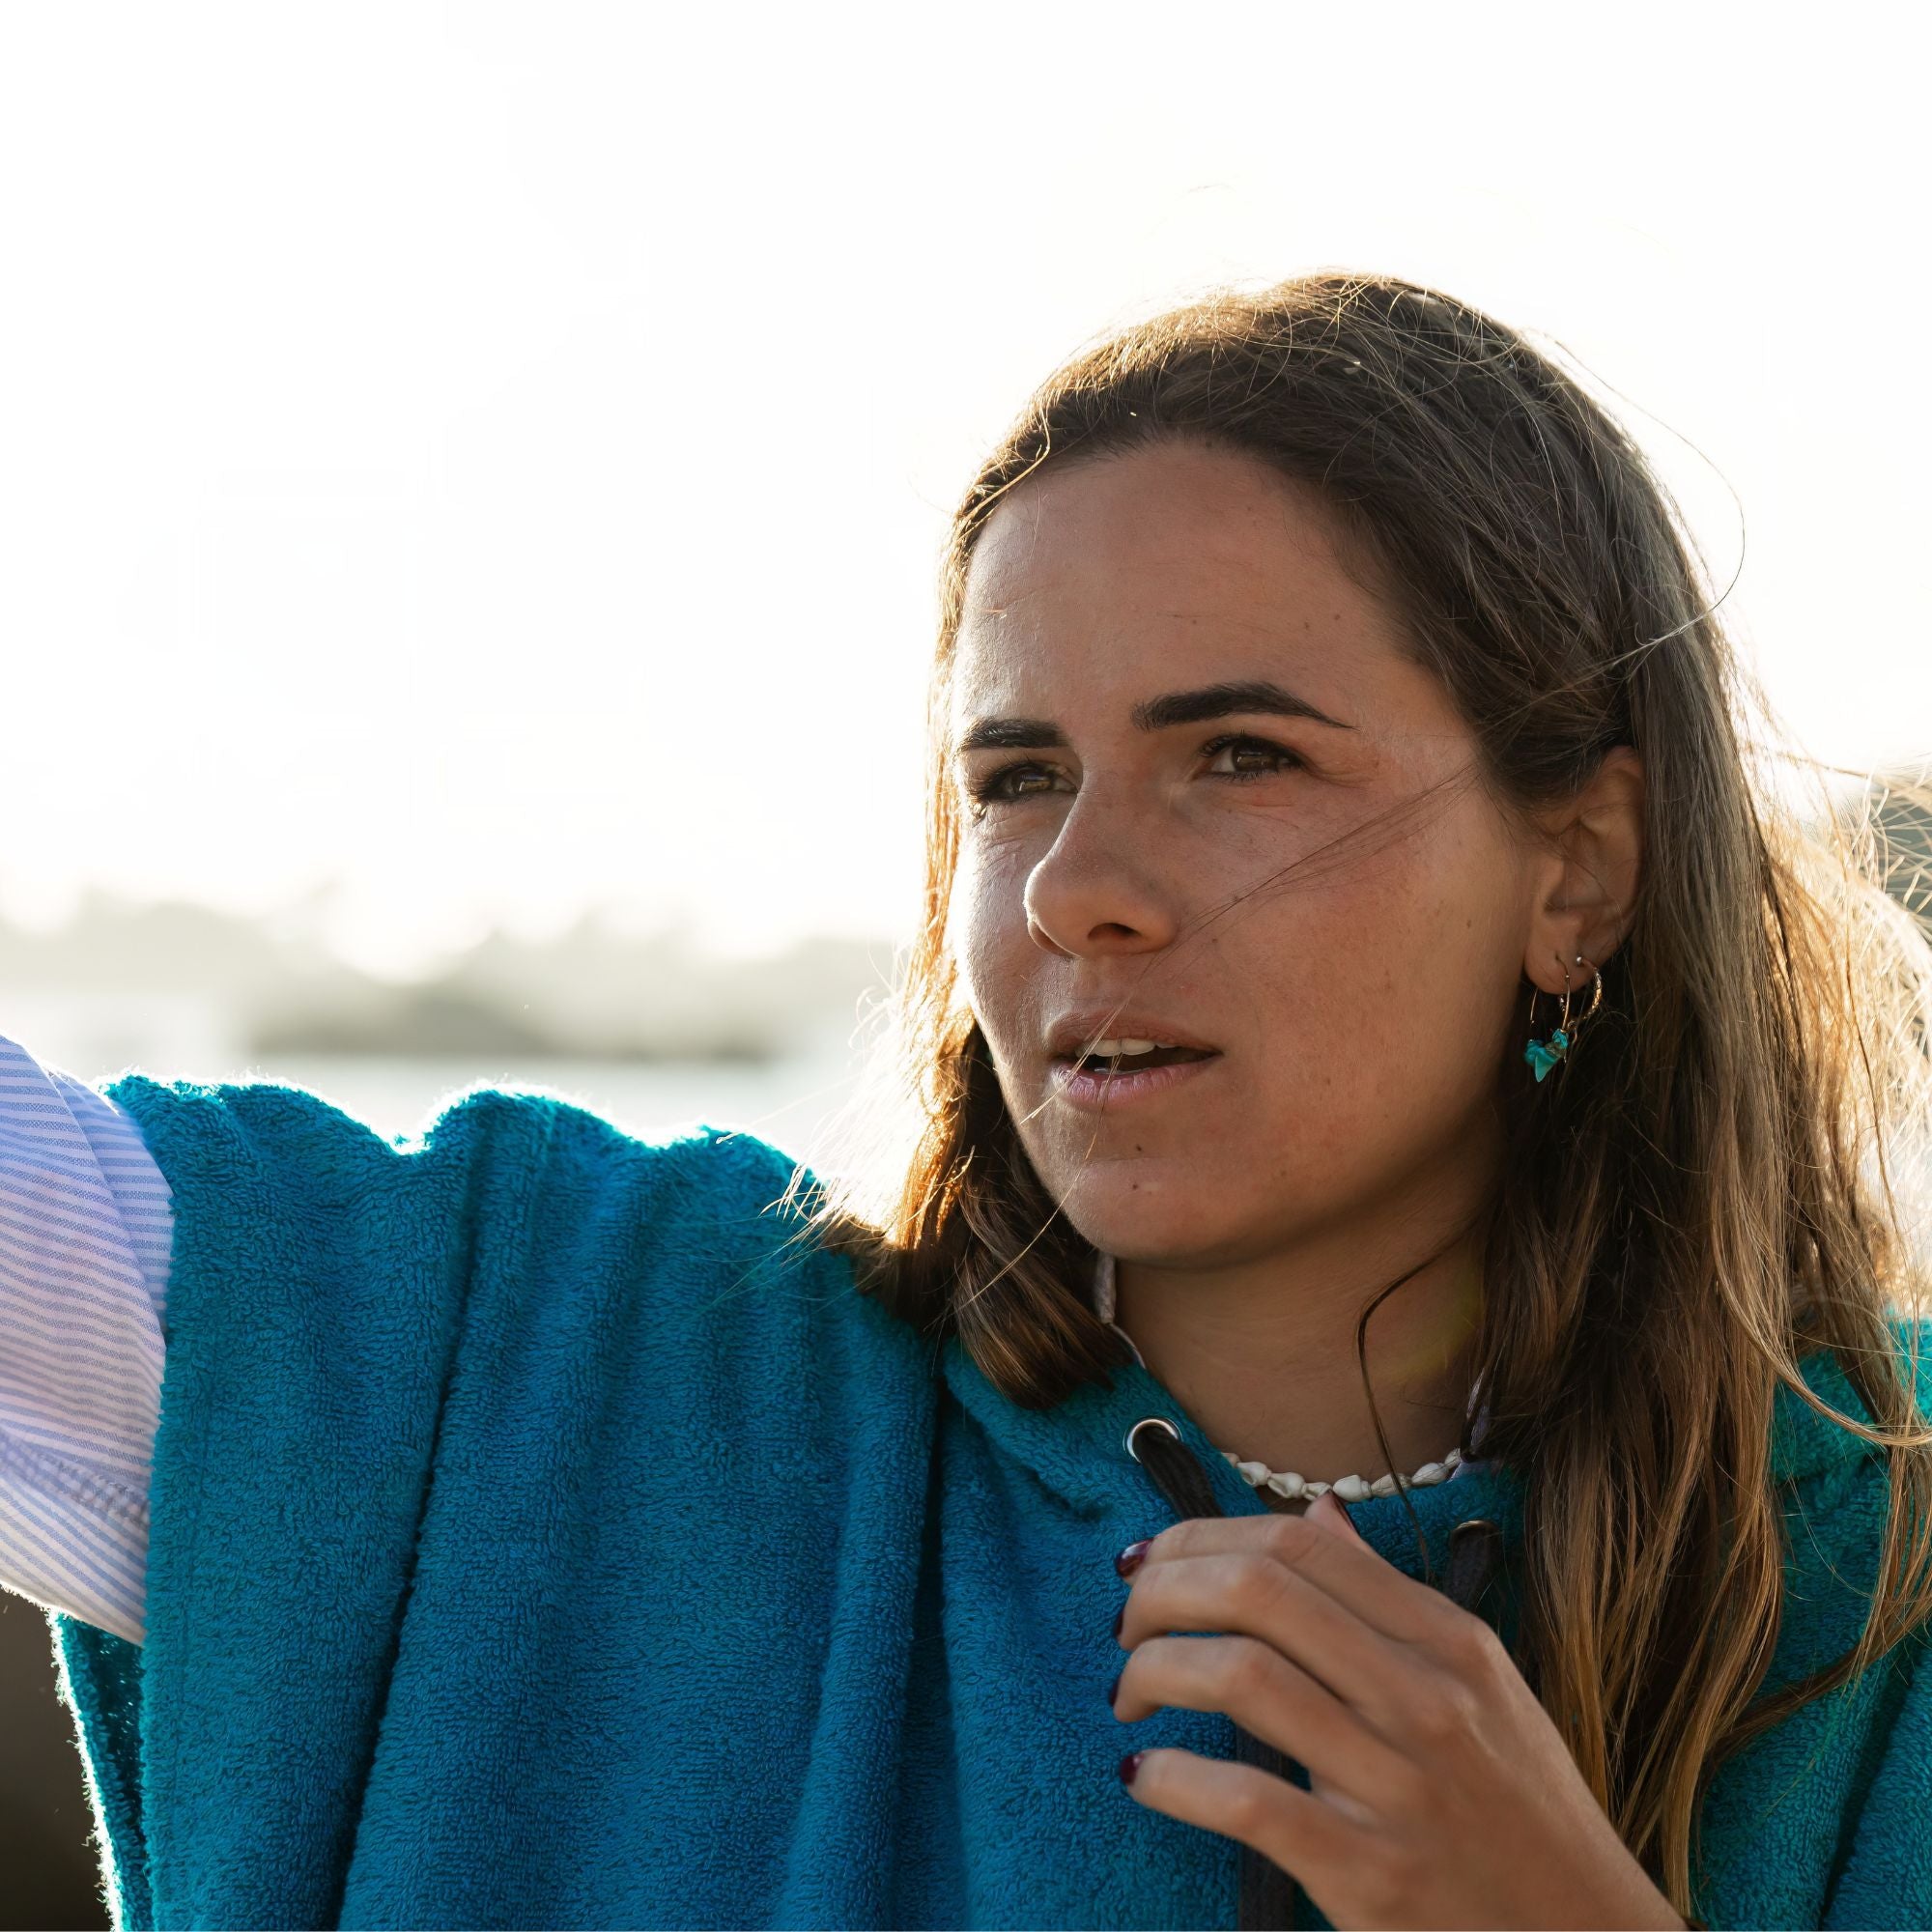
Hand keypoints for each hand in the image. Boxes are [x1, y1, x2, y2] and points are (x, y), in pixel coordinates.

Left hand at [1109, 1492, 1685, 1929]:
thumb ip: (1390, 1598)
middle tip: (1126, 1623)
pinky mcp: (1370, 1876)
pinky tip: (1144, 1775)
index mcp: (1450, 1642)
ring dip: (1155, 1672)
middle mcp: (1429, 1699)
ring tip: (1130, 1694)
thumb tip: (1318, 1515)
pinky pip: (1246, 1800)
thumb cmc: (1522, 1812)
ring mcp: (1400, 1787)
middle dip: (1164, 1591)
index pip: (1301, 1543)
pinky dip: (1173, 1779)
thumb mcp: (1482, 1687)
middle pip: (1261, 1590)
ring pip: (1244, 1676)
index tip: (1149, 1559)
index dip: (1202, 1535)